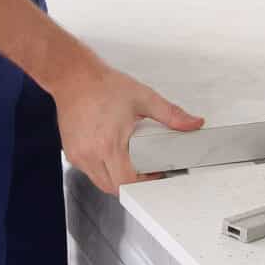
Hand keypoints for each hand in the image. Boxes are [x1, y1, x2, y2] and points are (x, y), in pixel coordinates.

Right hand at [52, 57, 203, 194]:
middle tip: (144, 167)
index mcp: (110, 143)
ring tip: (127, 159)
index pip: (127, 182)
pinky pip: (90, 173)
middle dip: (132, 183)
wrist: (73, 77)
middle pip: (114, 188)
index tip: (153, 173)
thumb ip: (171, 114)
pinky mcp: (72, 154)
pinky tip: (110, 153)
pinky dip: (102, 169)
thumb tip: (192, 123)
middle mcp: (91, 154)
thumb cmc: (103, 86)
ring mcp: (79, 156)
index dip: (144, 183)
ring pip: (101, 183)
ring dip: (116, 178)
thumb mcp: (143, 97)